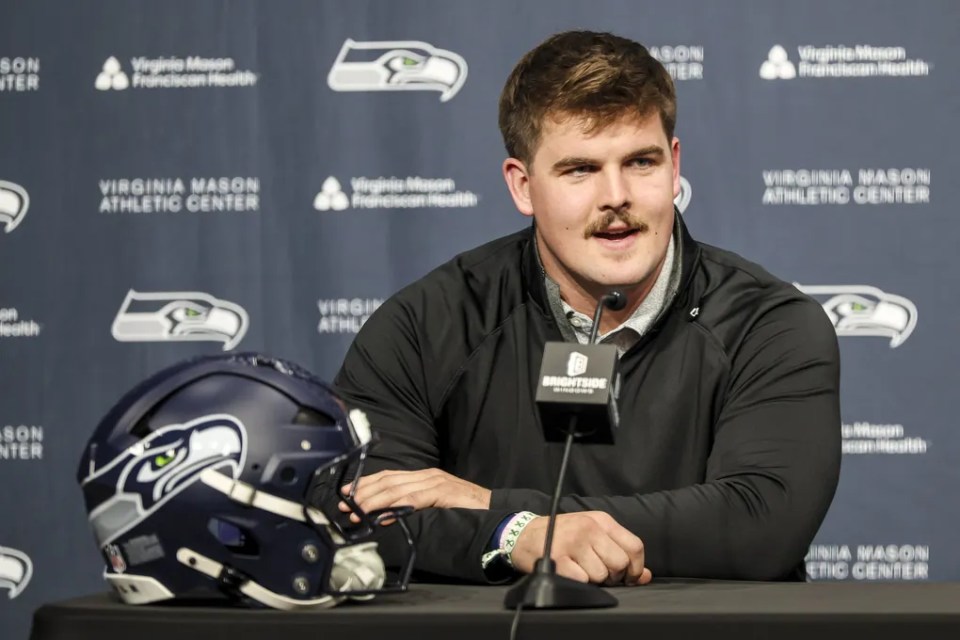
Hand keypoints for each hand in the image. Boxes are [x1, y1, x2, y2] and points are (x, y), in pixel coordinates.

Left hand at [339, 468, 490, 522]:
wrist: (496, 511)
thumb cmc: (467, 510)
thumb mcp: (437, 504)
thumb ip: (416, 506)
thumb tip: (387, 515)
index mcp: (425, 476)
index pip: (389, 476)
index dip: (366, 484)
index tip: (348, 493)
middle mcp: (427, 475)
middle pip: (388, 480)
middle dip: (364, 492)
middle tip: (346, 504)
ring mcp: (435, 482)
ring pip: (396, 489)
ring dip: (374, 501)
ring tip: (358, 511)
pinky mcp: (442, 493)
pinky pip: (413, 499)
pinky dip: (395, 506)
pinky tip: (383, 514)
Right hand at [510, 511, 651, 585]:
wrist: (524, 534)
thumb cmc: (562, 535)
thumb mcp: (593, 535)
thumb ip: (619, 551)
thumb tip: (645, 576)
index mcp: (601, 520)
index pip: (635, 546)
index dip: (636, 568)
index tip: (628, 576)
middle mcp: (588, 528)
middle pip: (620, 563)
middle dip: (613, 575)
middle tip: (598, 572)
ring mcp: (573, 542)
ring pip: (601, 575)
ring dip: (593, 579)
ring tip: (580, 569)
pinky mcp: (558, 557)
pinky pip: (582, 580)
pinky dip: (578, 582)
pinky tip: (569, 572)